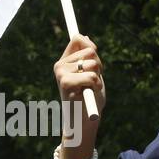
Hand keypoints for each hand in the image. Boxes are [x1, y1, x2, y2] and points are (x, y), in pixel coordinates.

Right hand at [53, 34, 105, 157]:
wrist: (84, 121)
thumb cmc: (89, 98)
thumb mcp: (92, 72)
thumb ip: (88, 56)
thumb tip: (85, 37)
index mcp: (64, 61)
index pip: (78, 39)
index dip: (91, 47)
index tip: (95, 61)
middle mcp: (59, 65)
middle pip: (90, 50)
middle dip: (99, 65)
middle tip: (93, 82)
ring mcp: (61, 73)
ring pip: (92, 63)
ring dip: (98, 76)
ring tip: (91, 89)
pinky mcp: (65, 83)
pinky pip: (91, 76)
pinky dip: (96, 85)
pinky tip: (90, 94)